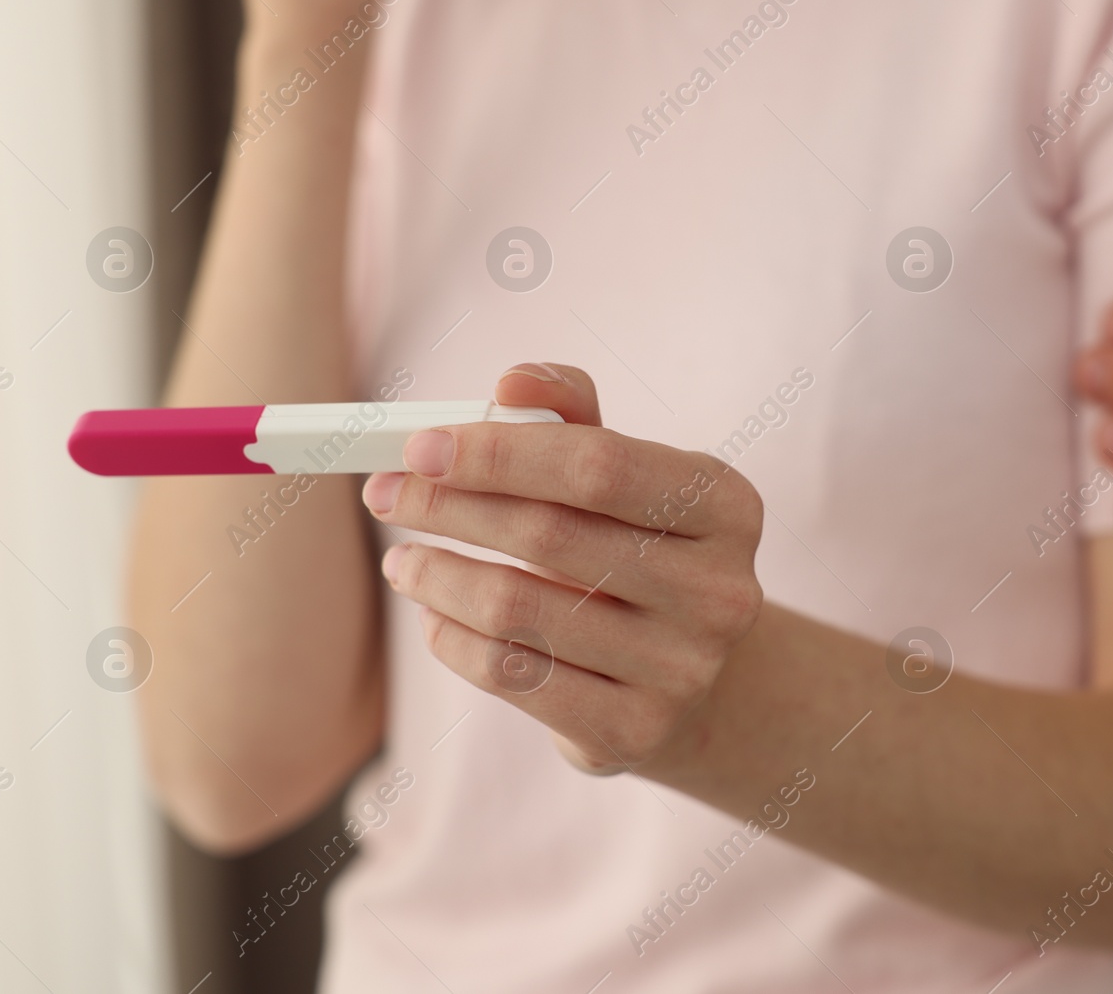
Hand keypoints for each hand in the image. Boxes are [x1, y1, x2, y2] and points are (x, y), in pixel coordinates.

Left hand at [361, 364, 764, 771]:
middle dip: (448, 507)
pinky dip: (452, 639)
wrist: (688, 672)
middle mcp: (719, 590)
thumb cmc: (637, 547)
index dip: (500, 452)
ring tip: (403, 559)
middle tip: (387, 493)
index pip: (599, 464)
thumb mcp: (624, 472)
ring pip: (518, 610)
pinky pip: (511, 675)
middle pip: (549, 535)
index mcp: (725, 504)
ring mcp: (682, 668)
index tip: (420, 446)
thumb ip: (569, 412)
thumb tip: (511, 383)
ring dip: (436, 576)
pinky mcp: (634, 730)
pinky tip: (435, 617)